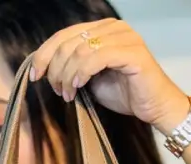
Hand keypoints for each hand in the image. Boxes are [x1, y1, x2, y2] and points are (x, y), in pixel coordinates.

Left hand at [30, 19, 189, 134]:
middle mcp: (113, 28)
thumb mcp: (91, 79)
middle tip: (58, 90)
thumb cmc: (126, 95)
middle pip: (68, 41)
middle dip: (56, 68)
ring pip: (80, 49)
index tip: (35, 75)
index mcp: (102, 30)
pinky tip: (78, 86)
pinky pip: (98, 57)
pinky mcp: (133, 52)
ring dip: (68, 75)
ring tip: (68, 94)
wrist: (155, 108)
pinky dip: (82, 72)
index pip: (64, 34)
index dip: (44, 54)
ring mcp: (125, 37)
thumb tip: (46, 67)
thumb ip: (73, 67)